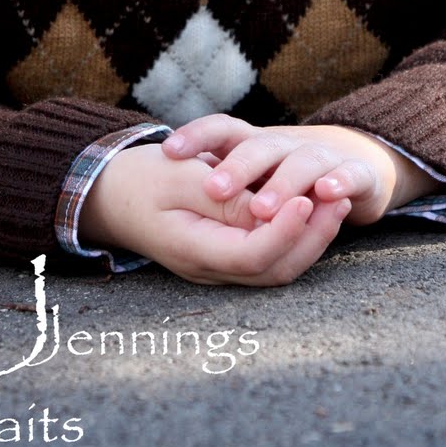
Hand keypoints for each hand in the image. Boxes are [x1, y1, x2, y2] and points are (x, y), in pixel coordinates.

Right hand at [78, 142, 351, 286]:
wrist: (108, 192)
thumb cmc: (140, 177)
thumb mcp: (180, 176)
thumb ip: (226, 197)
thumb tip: (271, 209)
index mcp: (193, 249)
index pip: (253, 255)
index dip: (285, 230)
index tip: (305, 197)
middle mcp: (208, 268)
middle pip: (273, 270)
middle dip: (311, 237)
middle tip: (337, 198)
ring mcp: (216, 266)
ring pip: (275, 268)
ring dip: (309, 238)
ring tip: (334, 200)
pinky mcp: (223, 253)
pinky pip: (266, 256)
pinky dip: (293, 235)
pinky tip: (310, 206)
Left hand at [162, 115, 438, 226]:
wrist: (357, 166)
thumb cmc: (287, 178)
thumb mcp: (251, 181)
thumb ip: (221, 187)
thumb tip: (172, 193)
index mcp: (253, 143)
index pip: (222, 129)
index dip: (196, 137)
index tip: (167, 153)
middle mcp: (286, 146)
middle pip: (260, 147)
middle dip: (237, 168)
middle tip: (213, 190)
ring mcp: (323, 157)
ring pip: (302, 162)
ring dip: (281, 183)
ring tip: (261, 208)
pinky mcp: (356, 175)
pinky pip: (350, 175)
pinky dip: (339, 181)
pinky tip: (326, 193)